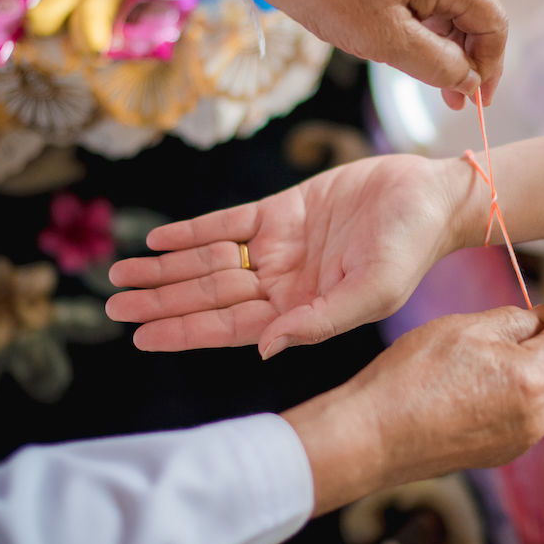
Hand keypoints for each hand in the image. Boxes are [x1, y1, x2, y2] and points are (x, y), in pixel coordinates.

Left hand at [107, 155, 466, 356]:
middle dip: (160, 301)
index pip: (230, 328)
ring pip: (209, 261)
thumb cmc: (412, 247)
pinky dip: (192, 231)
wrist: (431, 194)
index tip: (140, 337)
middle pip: (209, 296)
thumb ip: (320, 320)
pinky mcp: (282, 209)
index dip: (183, 331)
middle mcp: (284, 283)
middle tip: (112, 306)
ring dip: (166, 268)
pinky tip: (159, 238)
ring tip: (120, 272)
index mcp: (301, 310)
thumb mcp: (372, 289)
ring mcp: (280, 246)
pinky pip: (227, 222)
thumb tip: (264, 348)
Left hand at [251, 0, 506, 109]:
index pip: (492, 19)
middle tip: (459, 100)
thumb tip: (470, 80)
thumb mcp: (385, 40)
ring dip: (451, 50)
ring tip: (442, 87)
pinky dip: (431, 34)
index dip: (491, 63)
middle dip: (473, 60)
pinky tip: (420, 59)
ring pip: (453, 12)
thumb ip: (436, 63)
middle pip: (476, 14)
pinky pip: (430, 4)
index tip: (478, 99)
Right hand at [282, 290, 543, 514]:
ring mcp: (522, 440)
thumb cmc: (412, 375)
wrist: (375, 434)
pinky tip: (493, 376)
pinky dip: (529, 390)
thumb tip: (538, 320)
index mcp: (533, 378)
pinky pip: (534, 416)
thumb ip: (514, 320)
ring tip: (509, 346)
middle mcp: (537, 416)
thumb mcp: (466, 328)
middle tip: (537, 318)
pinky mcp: (503, 452)